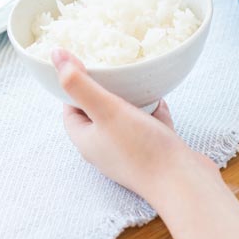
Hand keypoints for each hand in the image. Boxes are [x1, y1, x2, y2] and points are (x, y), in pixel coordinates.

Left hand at [51, 49, 216, 202]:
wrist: (183, 182)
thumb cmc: (141, 148)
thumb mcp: (105, 109)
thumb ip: (79, 83)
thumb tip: (55, 55)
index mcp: (87, 141)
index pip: (70, 109)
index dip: (73, 86)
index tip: (82, 64)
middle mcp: (105, 149)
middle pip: (96, 113)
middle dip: (102, 90)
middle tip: (109, 67)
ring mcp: (130, 153)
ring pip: (123, 119)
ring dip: (128, 99)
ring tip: (134, 78)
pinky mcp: (154, 153)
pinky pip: (148, 126)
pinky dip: (152, 111)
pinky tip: (159, 96)